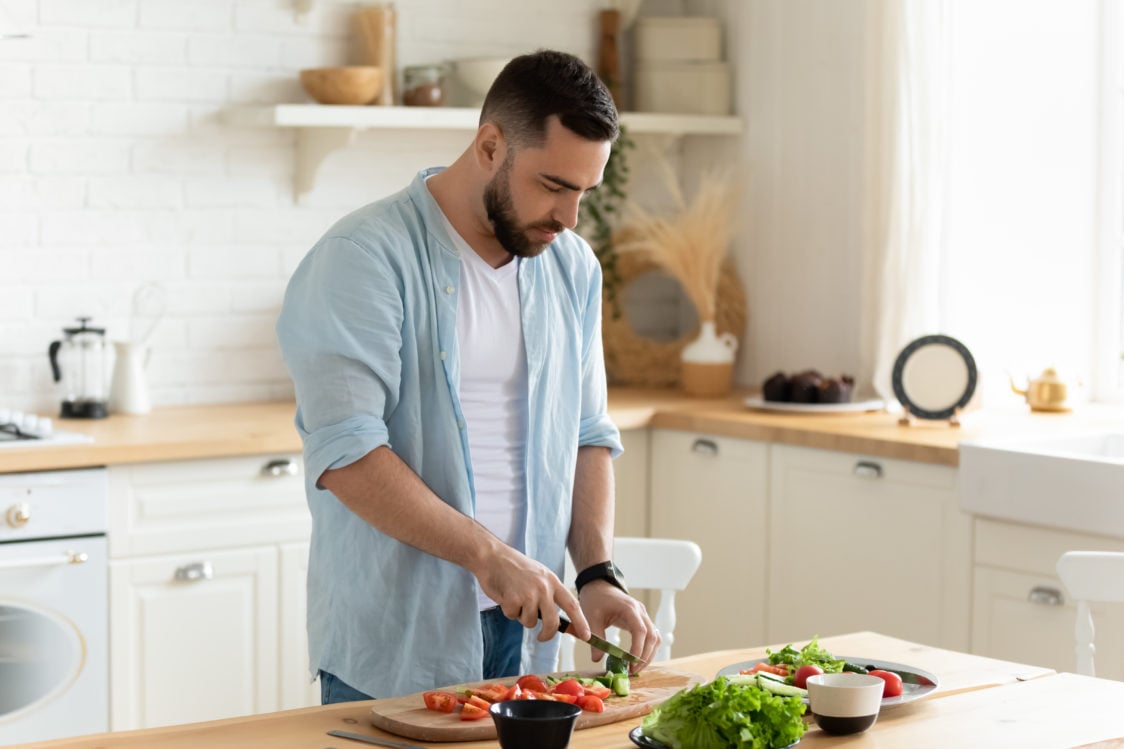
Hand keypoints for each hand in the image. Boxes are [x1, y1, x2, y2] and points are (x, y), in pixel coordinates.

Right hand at [471, 546, 589, 642]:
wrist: (493, 556)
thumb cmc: (515, 568)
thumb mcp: (539, 576)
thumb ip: (548, 594)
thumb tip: (556, 620)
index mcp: (552, 581)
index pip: (572, 605)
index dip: (581, 622)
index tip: (587, 636)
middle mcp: (544, 588)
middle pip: (552, 622)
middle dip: (547, 634)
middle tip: (541, 637)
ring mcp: (529, 593)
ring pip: (529, 622)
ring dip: (521, 616)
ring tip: (515, 598)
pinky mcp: (513, 599)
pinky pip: (513, 617)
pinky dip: (507, 611)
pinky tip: (505, 596)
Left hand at [579, 581, 660, 672]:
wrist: (599, 586)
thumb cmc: (595, 599)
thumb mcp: (591, 618)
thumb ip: (596, 638)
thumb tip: (596, 659)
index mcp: (629, 608)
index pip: (640, 630)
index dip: (638, 649)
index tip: (631, 664)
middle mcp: (641, 612)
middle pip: (652, 636)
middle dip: (645, 656)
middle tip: (633, 671)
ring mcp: (643, 615)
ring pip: (655, 637)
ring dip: (649, 654)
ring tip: (636, 668)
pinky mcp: (642, 620)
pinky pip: (652, 636)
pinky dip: (648, 648)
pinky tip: (638, 659)